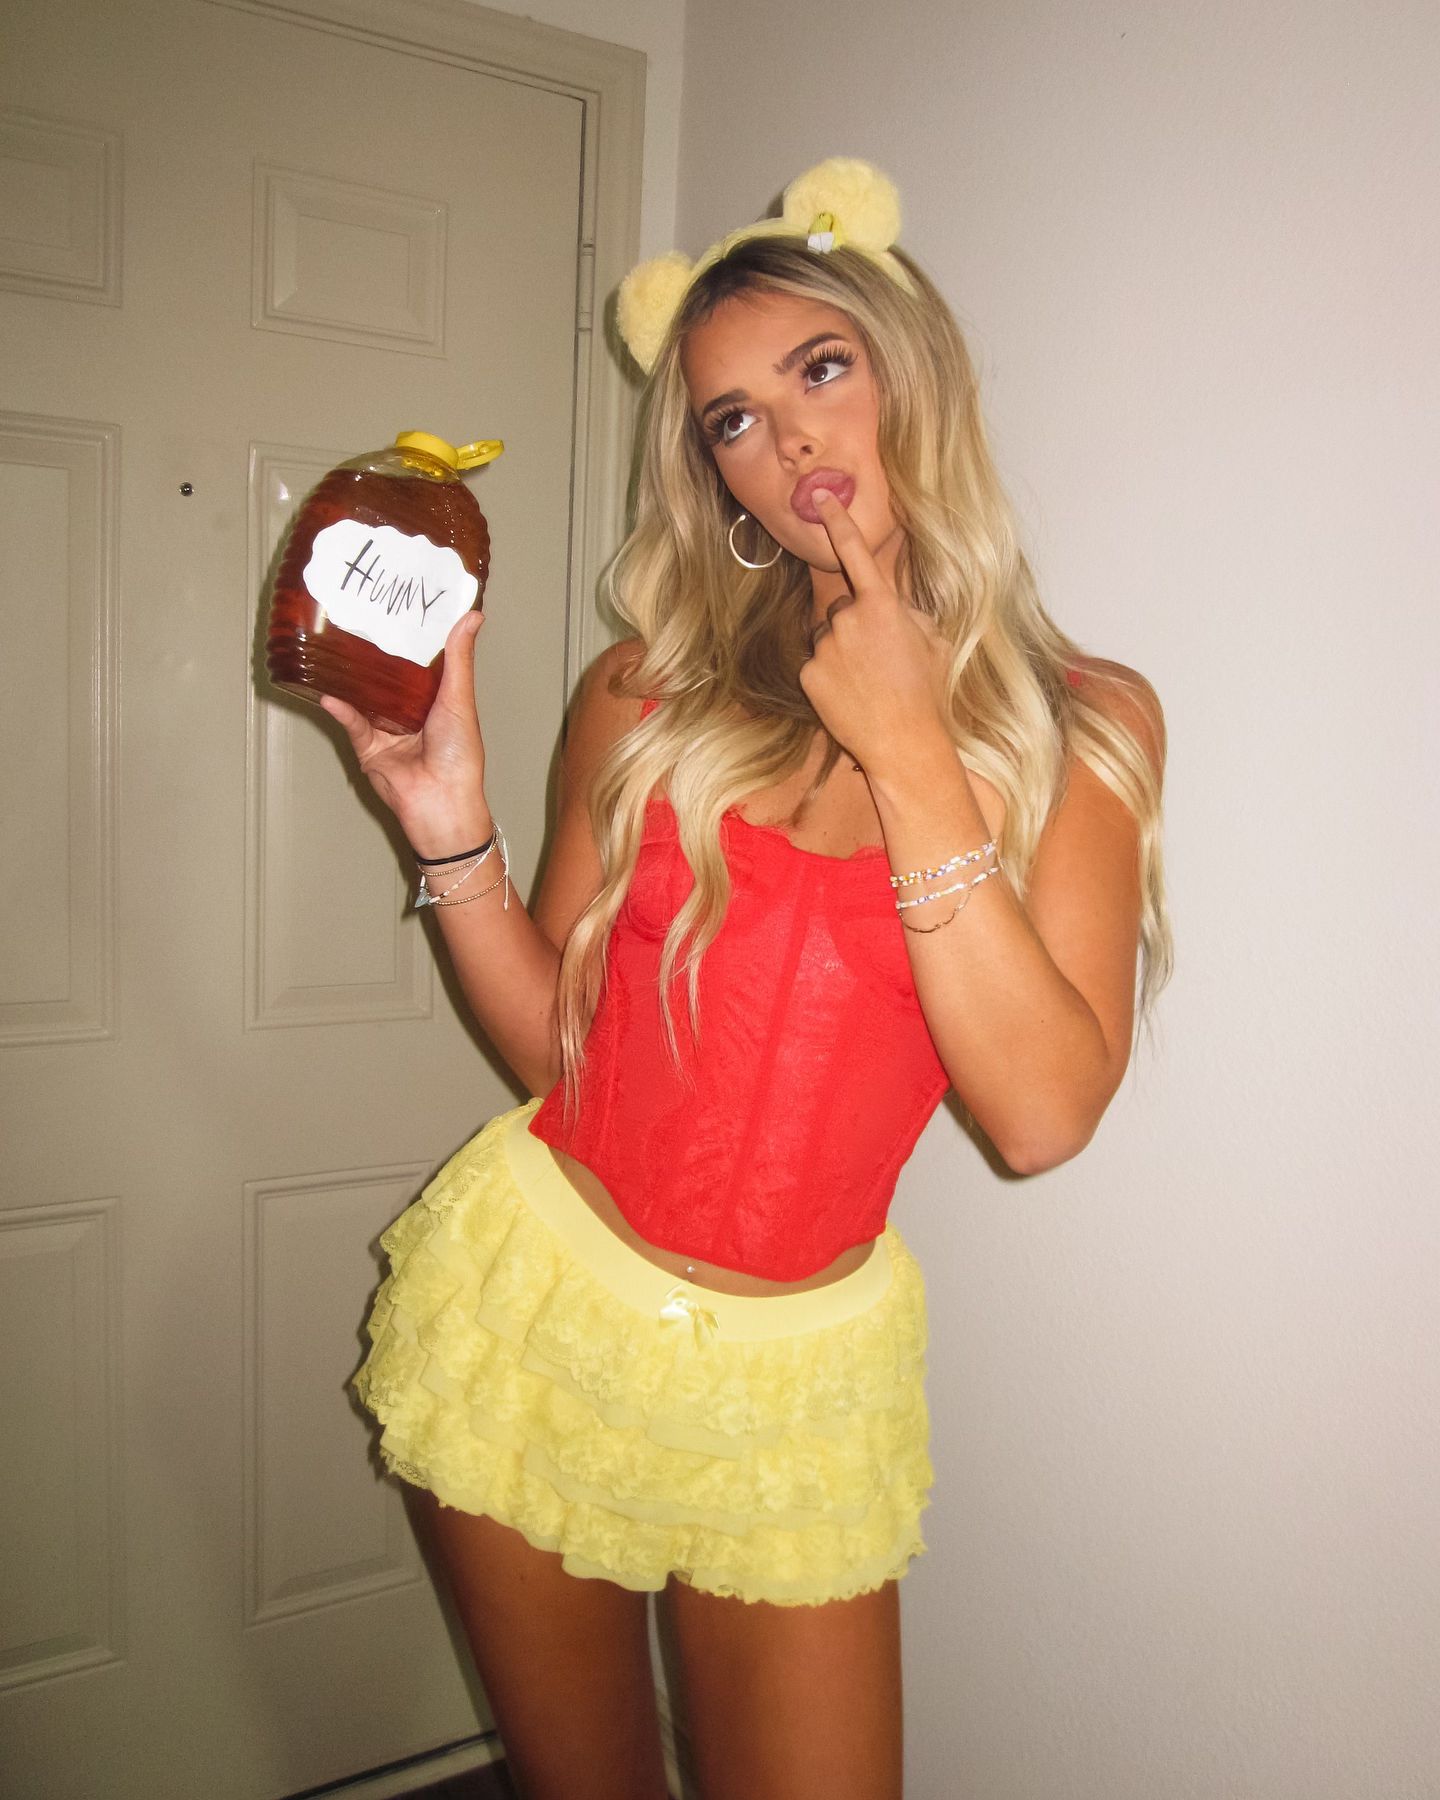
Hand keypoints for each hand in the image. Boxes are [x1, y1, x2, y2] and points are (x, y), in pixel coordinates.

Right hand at [318, 609, 491, 857]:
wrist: (441, 802)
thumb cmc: (459, 756)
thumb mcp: (459, 698)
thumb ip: (459, 659)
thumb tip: (472, 616)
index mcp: (438, 702)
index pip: (422, 664)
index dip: (414, 640)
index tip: (403, 608)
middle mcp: (412, 715)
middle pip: (390, 680)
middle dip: (378, 656)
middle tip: (363, 620)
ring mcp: (389, 731)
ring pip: (366, 698)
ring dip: (353, 679)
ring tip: (337, 646)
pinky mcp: (370, 748)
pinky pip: (352, 724)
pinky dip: (341, 709)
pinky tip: (329, 692)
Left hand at [800, 488, 950, 774]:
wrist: (905, 742)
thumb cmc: (927, 692)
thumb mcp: (933, 641)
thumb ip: (908, 613)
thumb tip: (895, 608)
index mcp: (881, 605)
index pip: (855, 552)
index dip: (838, 521)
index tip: (819, 495)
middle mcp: (847, 619)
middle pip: (842, 608)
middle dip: (856, 624)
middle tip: (880, 658)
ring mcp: (825, 647)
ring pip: (827, 636)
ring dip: (842, 649)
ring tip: (867, 680)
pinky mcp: (809, 674)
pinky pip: (817, 664)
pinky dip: (830, 676)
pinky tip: (852, 695)